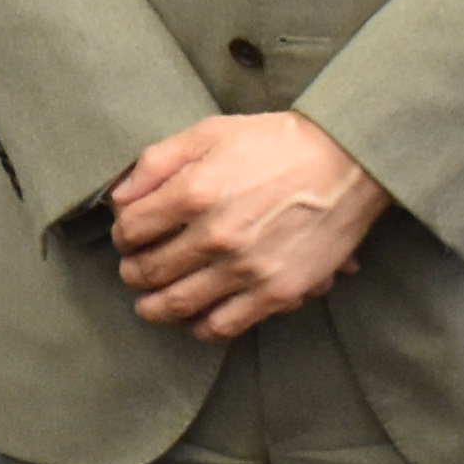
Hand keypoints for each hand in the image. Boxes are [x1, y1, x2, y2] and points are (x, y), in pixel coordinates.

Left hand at [108, 112, 389, 342]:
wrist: (345, 163)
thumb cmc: (274, 144)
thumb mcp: (207, 134)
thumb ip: (155, 163)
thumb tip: (119, 198)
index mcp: (193, 192)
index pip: (130, 230)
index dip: (122, 234)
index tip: (128, 236)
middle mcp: (216, 235)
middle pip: (149, 270)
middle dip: (132, 273)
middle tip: (133, 272)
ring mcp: (247, 269)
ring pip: (178, 304)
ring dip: (154, 307)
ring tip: (149, 304)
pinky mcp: (278, 292)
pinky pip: (224, 325)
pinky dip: (200, 328)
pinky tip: (194, 320)